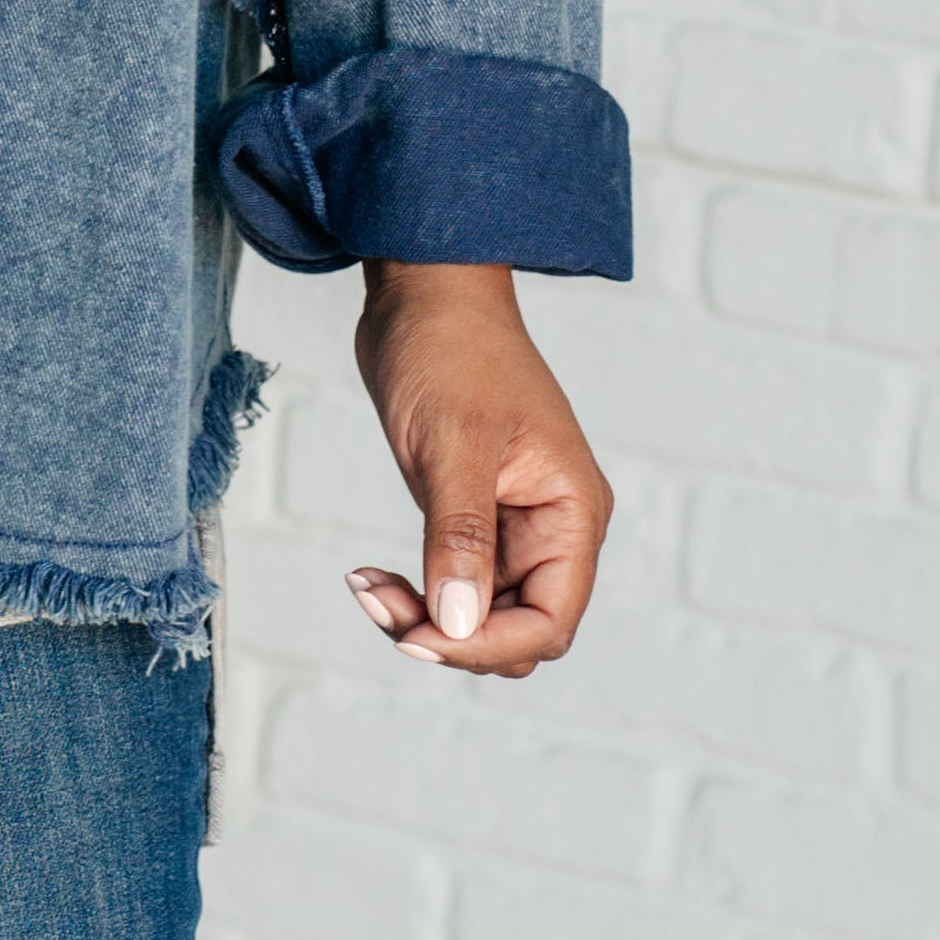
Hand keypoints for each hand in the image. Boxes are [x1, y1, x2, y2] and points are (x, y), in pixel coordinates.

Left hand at [347, 259, 610, 678]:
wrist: (424, 295)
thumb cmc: (450, 350)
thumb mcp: (454, 443)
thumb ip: (460, 535)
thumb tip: (457, 623)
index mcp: (572, 512)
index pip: (549, 621)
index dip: (486, 644)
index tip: (418, 635)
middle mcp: (553, 528)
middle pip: (517, 632)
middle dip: (451, 636)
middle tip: (379, 602)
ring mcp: (513, 527)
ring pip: (481, 616)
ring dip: (427, 620)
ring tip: (367, 587)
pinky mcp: (474, 519)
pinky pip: (455, 586)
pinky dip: (416, 593)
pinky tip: (370, 577)